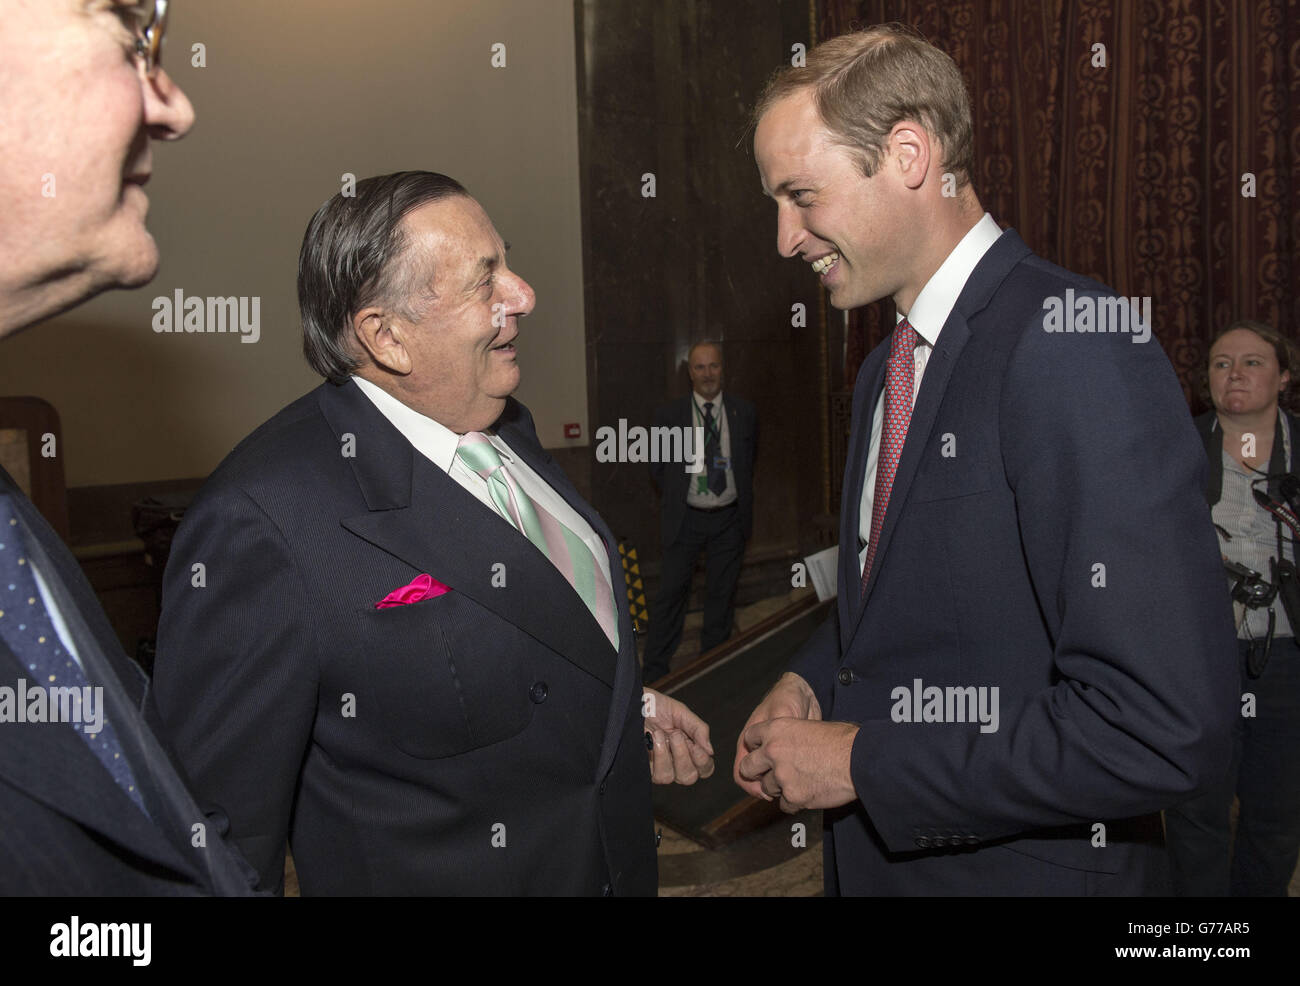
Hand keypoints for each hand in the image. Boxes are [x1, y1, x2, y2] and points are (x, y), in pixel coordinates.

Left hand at [643, 688, 714, 784]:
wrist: (633, 700)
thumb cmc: (656, 705)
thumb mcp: (681, 712)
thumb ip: (698, 729)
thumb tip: (711, 751)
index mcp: (690, 749)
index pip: (705, 768)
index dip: (703, 762)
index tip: (696, 747)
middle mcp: (676, 761)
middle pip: (689, 777)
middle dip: (683, 757)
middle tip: (676, 735)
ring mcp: (659, 766)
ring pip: (669, 778)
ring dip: (666, 756)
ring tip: (660, 735)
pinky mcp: (644, 767)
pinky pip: (653, 774)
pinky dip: (655, 756)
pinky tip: (651, 739)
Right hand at [733, 672, 820, 798]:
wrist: (804, 693)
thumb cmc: (788, 697)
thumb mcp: (782, 709)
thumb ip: (775, 729)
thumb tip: (772, 748)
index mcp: (749, 740)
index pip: (741, 772)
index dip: (752, 785)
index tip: (769, 790)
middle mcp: (758, 750)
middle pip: (753, 780)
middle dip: (765, 789)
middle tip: (783, 791)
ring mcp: (772, 754)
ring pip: (769, 780)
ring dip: (778, 787)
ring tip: (794, 787)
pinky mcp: (786, 756)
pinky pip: (784, 775)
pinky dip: (790, 781)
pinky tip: (801, 782)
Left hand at [736, 718, 858, 812]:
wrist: (859, 760)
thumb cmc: (842, 741)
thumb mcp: (810, 725)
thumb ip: (790, 736)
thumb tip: (786, 746)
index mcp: (776, 728)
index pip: (749, 738)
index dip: (755, 746)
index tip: (760, 753)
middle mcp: (773, 751)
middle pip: (747, 768)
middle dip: (755, 773)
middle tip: (768, 774)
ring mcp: (781, 775)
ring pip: (767, 789)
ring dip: (780, 788)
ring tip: (800, 782)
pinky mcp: (793, 796)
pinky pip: (784, 805)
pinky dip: (794, 802)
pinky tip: (808, 793)